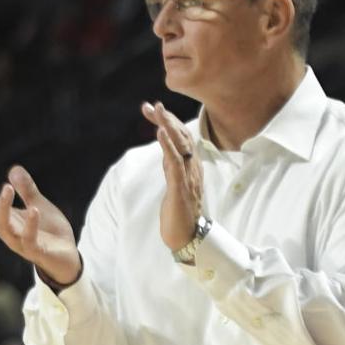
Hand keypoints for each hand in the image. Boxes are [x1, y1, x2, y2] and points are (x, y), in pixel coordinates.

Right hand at [0, 166, 80, 288]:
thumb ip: (27, 190)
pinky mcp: (37, 252)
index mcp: (7, 220)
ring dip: (3, 208)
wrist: (68, 258)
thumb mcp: (38, 205)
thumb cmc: (50, 232)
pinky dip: (30, 226)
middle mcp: (9, 232)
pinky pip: (29, 240)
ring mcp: (21, 243)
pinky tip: (34, 210)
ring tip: (7, 188)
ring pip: (4, 227)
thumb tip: (14, 169)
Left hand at [142, 100, 203, 249]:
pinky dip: (168, 146)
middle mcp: (193, 170)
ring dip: (168, 126)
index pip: (182, 138)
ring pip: (181, 146)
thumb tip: (165, 151)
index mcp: (192, 168)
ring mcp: (188, 179)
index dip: (168, 122)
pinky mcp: (181, 189)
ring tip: (157, 110)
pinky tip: (160, 133)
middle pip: (183, 137)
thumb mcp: (174, 185)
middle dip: (166, 119)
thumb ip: (171, 168)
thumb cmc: (180, 214)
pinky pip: (175, 164)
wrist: (187, 239)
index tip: (151, 110)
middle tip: (151, 105)